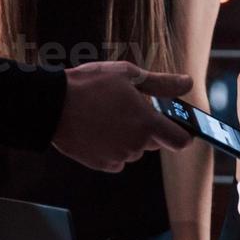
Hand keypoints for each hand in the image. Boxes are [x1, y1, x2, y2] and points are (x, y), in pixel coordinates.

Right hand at [51, 61, 192, 171]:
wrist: (51, 104)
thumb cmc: (90, 85)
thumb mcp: (128, 75)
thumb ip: (162, 84)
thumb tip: (187, 83)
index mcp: (147, 123)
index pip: (181, 140)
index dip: (182, 133)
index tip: (176, 125)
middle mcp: (136, 145)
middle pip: (155, 142)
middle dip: (147, 128)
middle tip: (127, 108)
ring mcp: (119, 157)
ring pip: (134, 149)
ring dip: (127, 137)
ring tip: (106, 116)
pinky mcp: (102, 165)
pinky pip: (117, 159)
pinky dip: (112, 148)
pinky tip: (98, 130)